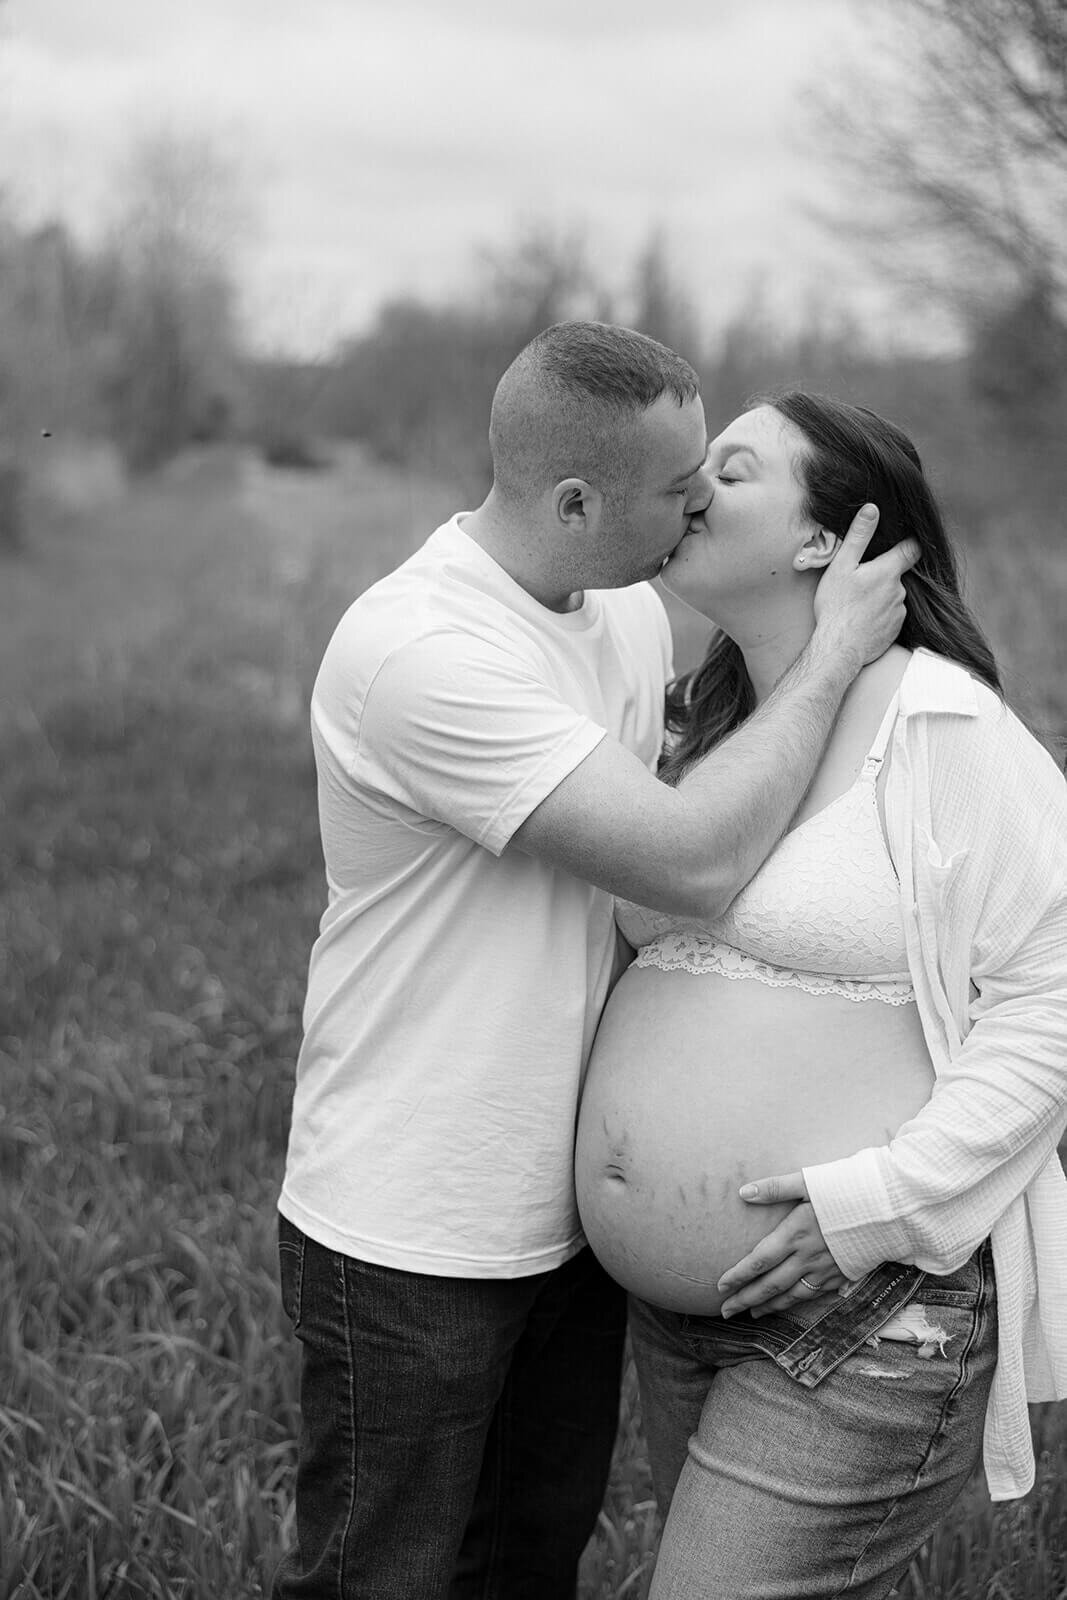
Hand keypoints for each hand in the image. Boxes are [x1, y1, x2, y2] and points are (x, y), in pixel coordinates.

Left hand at [716, 1172, 849, 1318]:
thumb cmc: (848, 1188)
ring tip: (753, 1313)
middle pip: (771, 1285)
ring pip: (792, 1295)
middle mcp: (808, 1257)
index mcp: (795, 1234)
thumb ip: (775, 1188)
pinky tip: (789, 1303)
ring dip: (769, 1306)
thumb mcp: (809, 1181)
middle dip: (746, 1299)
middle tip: (726, 1311)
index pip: (759, 1261)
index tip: (721, 1287)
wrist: (891, 1208)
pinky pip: (814, 1294)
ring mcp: (826, 1269)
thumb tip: (743, 1192)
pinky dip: (796, 1302)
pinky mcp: (843, 1274)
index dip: (739, 1276)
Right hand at [812, 505, 919, 669]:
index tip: (901, 542)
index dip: (908, 543)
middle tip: (859, 581)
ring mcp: (899, 612)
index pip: (911, 549)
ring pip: (893, 597)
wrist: (838, 648)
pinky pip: (890, 617)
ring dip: (880, 596)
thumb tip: (872, 509)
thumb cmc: (837, 606)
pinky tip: (862, 619)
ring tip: (857, 603)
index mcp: (888, 571)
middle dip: (883, 575)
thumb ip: (859, 536)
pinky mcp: (894, 631)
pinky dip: (879, 615)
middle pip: (897, 575)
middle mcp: (899, 591)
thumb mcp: (842, 565)